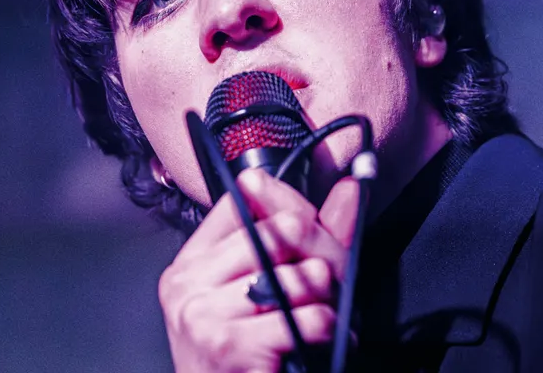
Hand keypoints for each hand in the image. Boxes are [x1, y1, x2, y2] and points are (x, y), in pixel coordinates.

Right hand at [157, 168, 360, 371]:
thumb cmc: (248, 357)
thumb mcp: (273, 287)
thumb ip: (313, 235)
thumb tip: (353, 187)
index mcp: (194, 259)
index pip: (248, 194)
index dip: (296, 209)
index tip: (312, 238)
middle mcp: (189, 280)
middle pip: (284, 229)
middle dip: (325, 256)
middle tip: (332, 286)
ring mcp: (203, 312)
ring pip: (302, 274)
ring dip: (330, 299)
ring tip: (326, 318)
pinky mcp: (229, 344)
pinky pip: (307, 317)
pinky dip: (329, 329)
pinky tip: (321, 340)